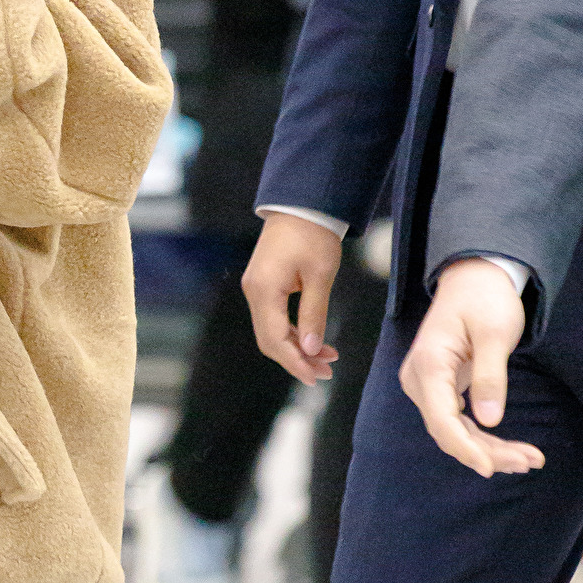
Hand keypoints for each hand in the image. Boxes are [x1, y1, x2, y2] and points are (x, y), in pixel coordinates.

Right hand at [241, 215, 341, 383]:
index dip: (294, 362)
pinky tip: (316, 340)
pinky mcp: (264, 286)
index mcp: (264, 290)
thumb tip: (311, 349)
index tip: (316, 378)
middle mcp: (254, 293)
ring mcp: (256, 289)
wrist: (302, 204)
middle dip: (297, 359)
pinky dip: (294, 333)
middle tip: (326, 374)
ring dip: (298, 348)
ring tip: (328, 359)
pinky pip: (274, 319)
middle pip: (269, 340)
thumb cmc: (314, 235)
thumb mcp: (320, 275)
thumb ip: (314, 314)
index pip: (274, 339)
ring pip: (272, 332)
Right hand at [398, 258, 539, 476]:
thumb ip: (490, 377)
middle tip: (529, 462)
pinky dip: (483, 437)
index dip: (466, 448)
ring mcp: (427, 386)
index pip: (442, 420)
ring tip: (528, 459)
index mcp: (429, 366)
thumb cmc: (485, 298)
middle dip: (487, 452)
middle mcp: (420, 380)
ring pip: (454, 431)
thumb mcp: (495, 334)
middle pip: (448, 431)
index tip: (490, 468)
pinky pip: (458, 421)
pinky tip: (509, 449)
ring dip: (489, 449)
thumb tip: (488, 421)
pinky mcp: (441, 388)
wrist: (473, 277)